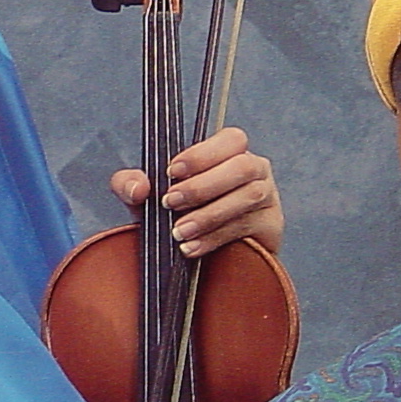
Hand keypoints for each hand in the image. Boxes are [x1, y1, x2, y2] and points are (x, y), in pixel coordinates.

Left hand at [109, 126, 281, 257]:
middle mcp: (255, 170)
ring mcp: (268, 198)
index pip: (230, 140)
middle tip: (171, 202)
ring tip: (179, 231)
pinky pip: (248, 228)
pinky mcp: (271, 227)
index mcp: (230, 154)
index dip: (202, 153)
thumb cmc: (178, 216)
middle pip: (243, 166)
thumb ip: (130, 185)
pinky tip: (191, 247)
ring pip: (249, 196)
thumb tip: (137, 187)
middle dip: (203, 185)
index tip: (171, 171)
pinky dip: (216, 237)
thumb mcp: (149, 199)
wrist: (204, 262)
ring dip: (209, 214)